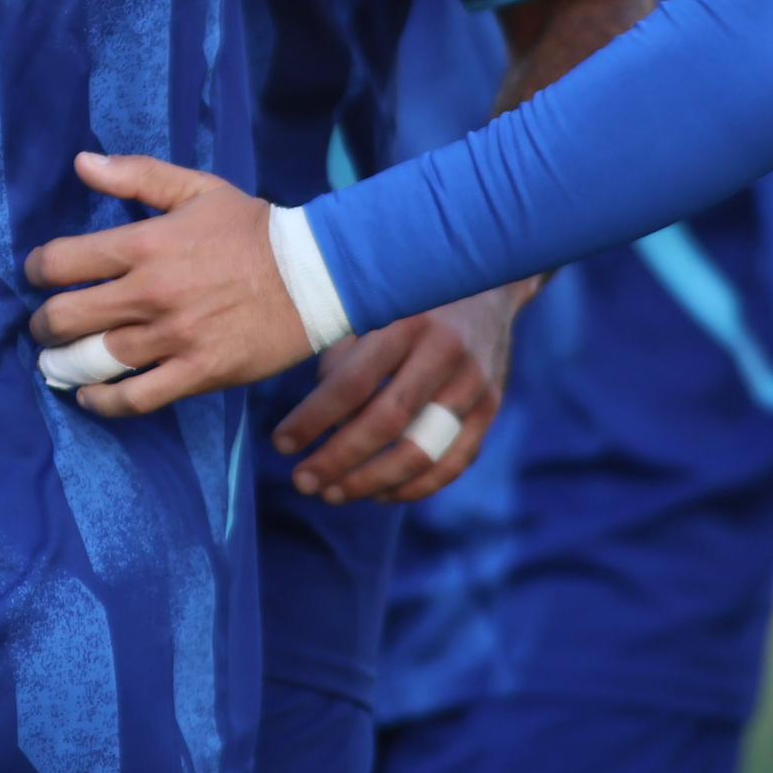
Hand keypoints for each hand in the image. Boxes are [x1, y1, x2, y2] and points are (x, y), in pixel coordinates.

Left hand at [22, 151, 317, 416]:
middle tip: (43, 326)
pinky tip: (90, 397)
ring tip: (56, 364)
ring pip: (93, 361)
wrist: (315, 274)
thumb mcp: (196, 188)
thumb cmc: (253, 229)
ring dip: (64, 365)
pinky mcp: (198, 373)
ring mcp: (173, 337)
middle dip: (42, 325)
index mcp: (145, 245)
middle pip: (65, 317)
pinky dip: (103, 401)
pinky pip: (135, 398)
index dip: (35, 270)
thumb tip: (82, 163)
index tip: (37, 275)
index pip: (60, 261)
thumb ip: (136, 175)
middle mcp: (150, 294)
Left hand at [274, 282, 530, 503]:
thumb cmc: (404, 297)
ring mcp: (475, 382)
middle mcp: (446, 351)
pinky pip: (454, 462)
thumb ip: (341, 355)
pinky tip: (379, 494)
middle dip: (339, 459)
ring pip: (423, 450)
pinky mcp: (491, 406)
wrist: (482, 278)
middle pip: (388, 421)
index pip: (353, 382)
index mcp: (406, 319)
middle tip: (303, 481)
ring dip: (373, 482)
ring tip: (333, 494)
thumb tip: (317, 420)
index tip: (281, 443)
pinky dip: (416, 487)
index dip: (313, 419)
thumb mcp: (369, 306)